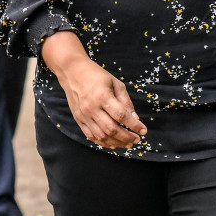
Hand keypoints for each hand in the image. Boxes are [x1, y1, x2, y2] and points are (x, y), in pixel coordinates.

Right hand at [41, 31, 145, 149]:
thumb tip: (134, 119)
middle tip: (137, 139)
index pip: (121, 115)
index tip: (143, 131)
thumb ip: (125, 101)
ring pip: (101, 135)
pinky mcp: (78, 119)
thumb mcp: (115, 83)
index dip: (134, 125)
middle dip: (127, 137)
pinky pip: (91, 136)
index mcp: (102, 96)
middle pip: (111, 129)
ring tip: (128, 143)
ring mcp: (83, 115)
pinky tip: (113, 144)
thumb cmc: (96, 75)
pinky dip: (103, 142)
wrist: (72, 71)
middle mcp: (91, 107)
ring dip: (117, 143)